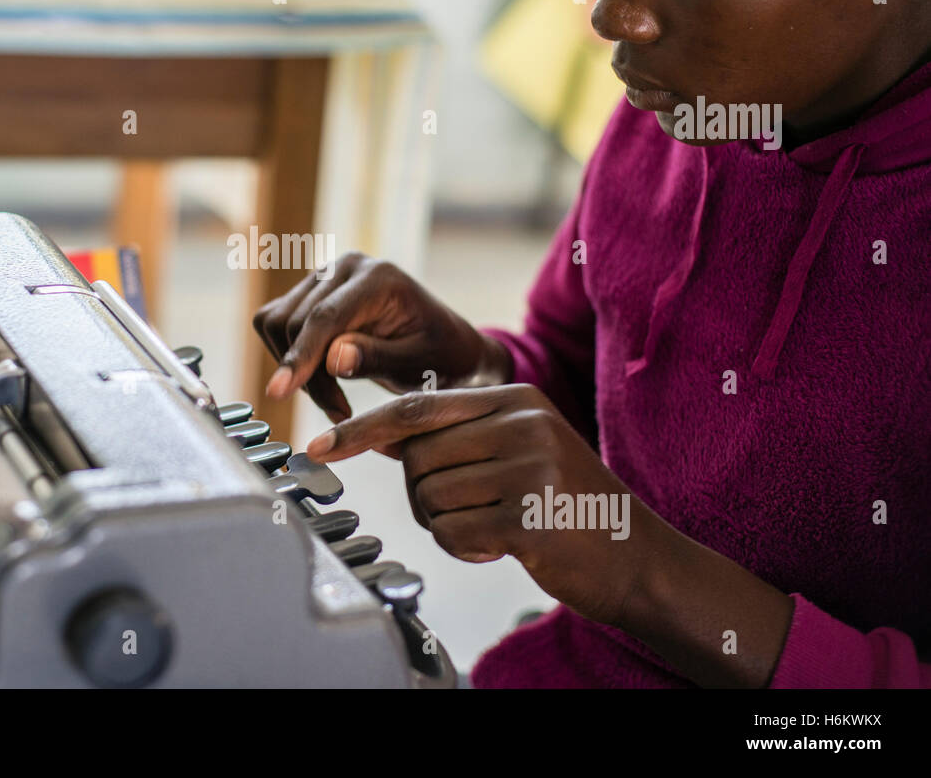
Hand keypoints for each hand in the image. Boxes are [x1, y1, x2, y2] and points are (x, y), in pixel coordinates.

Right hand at [252, 252, 511, 422]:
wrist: (443, 345)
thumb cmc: (439, 355)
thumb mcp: (419, 362)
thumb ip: (377, 357)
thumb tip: (333, 358)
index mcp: (378, 277)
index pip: (325, 316)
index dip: (300, 356)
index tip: (279, 391)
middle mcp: (345, 267)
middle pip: (296, 323)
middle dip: (308, 376)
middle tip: (339, 412)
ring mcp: (323, 277)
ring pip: (278, 324)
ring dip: (297, 369)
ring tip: (335, 397)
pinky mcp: (308, 293)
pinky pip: (274, 326)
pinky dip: (291, 359)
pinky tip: (321, 379)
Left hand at [305, 384, 660, 628]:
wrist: (637, 557)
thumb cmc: (565, 505)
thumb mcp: (518, 450)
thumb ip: (454, 436)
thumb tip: (377, 433)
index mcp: (516, 400)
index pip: (416, 407)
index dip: (361, 428)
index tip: (318, 445)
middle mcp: (523, 424)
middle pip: (416, 458)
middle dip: (424, 495)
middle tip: (465, 512)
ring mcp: (530, 469)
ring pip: (430, 498)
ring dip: (447, 524)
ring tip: (492, 526)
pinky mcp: (530, 517)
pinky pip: (453, 532)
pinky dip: (465, 548)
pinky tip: (502, 546)